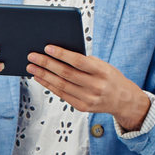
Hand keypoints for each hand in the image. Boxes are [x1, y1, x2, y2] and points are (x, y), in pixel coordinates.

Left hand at [26, 46, 150, 132]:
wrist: (123, 99)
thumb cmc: (109, 77)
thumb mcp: (103, 65)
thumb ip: (84, 61)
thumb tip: (59, 53)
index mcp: (102, 71)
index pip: (79, 62)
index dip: (62, 54)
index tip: (47, 47)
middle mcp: (96, 86)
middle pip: (66, 74)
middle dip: (47, 64)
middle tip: (32, 56)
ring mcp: (89, 99)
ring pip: (61, 85)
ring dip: (44, 75)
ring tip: (31, 66)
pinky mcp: (82, 107)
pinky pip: (62, 95)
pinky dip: (49, 85)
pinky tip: (40, 78)